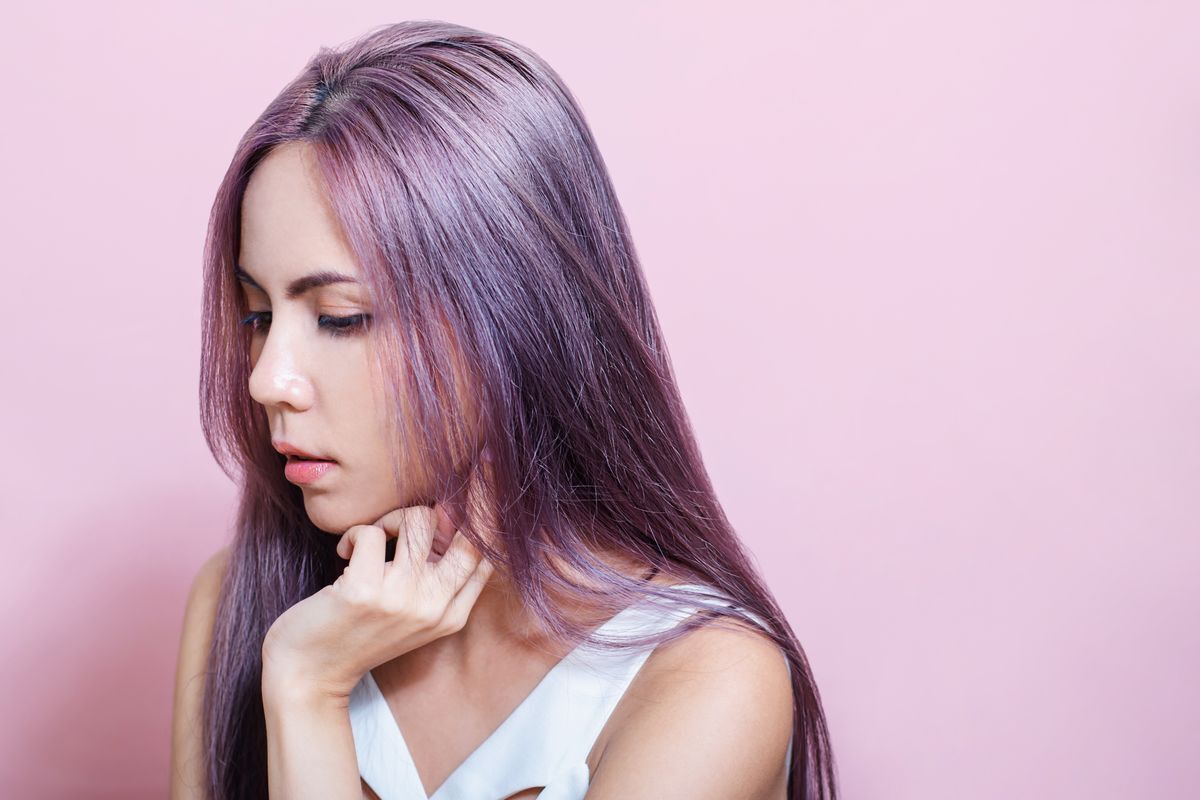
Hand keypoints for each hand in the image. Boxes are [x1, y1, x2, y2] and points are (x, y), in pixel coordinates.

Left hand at [261, 502, 494, 701]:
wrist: (309, 674)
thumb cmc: (359, 635)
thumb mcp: (414, 617)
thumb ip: (439, 581)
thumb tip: (450, 518)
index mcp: (452, 616)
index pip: (488, 556)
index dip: (477, 524)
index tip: (450, 513)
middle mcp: (434, 607)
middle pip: (468, 534)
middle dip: (441, 512)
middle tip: (406, 527)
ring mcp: (401, 599)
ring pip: (419, 520)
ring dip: (391, 519)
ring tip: (374, 538)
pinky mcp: (364, 589)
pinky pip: (372, 532)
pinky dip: (355, 533)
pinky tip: (345, 552)